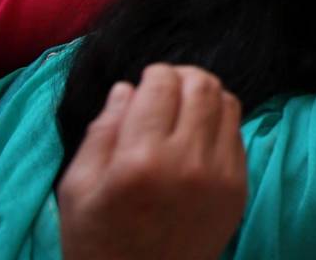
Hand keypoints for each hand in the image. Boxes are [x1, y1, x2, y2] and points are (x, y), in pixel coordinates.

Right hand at [58, 65, 247, 259]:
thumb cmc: (99, 242)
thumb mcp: (77, 189)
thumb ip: (101, 132)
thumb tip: (127, 88)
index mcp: (141, 161)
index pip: (162, 85)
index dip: (154, 74)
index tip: (145, 84)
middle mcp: (187, 163)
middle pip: (202, 86)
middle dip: (183, 77)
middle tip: (167, 89)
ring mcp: (220, 176)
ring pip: (227, 103)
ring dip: (206, 96)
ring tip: (184, 109)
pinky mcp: (239, 189)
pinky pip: (238, 133)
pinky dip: (219, 124)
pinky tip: (198, 137)